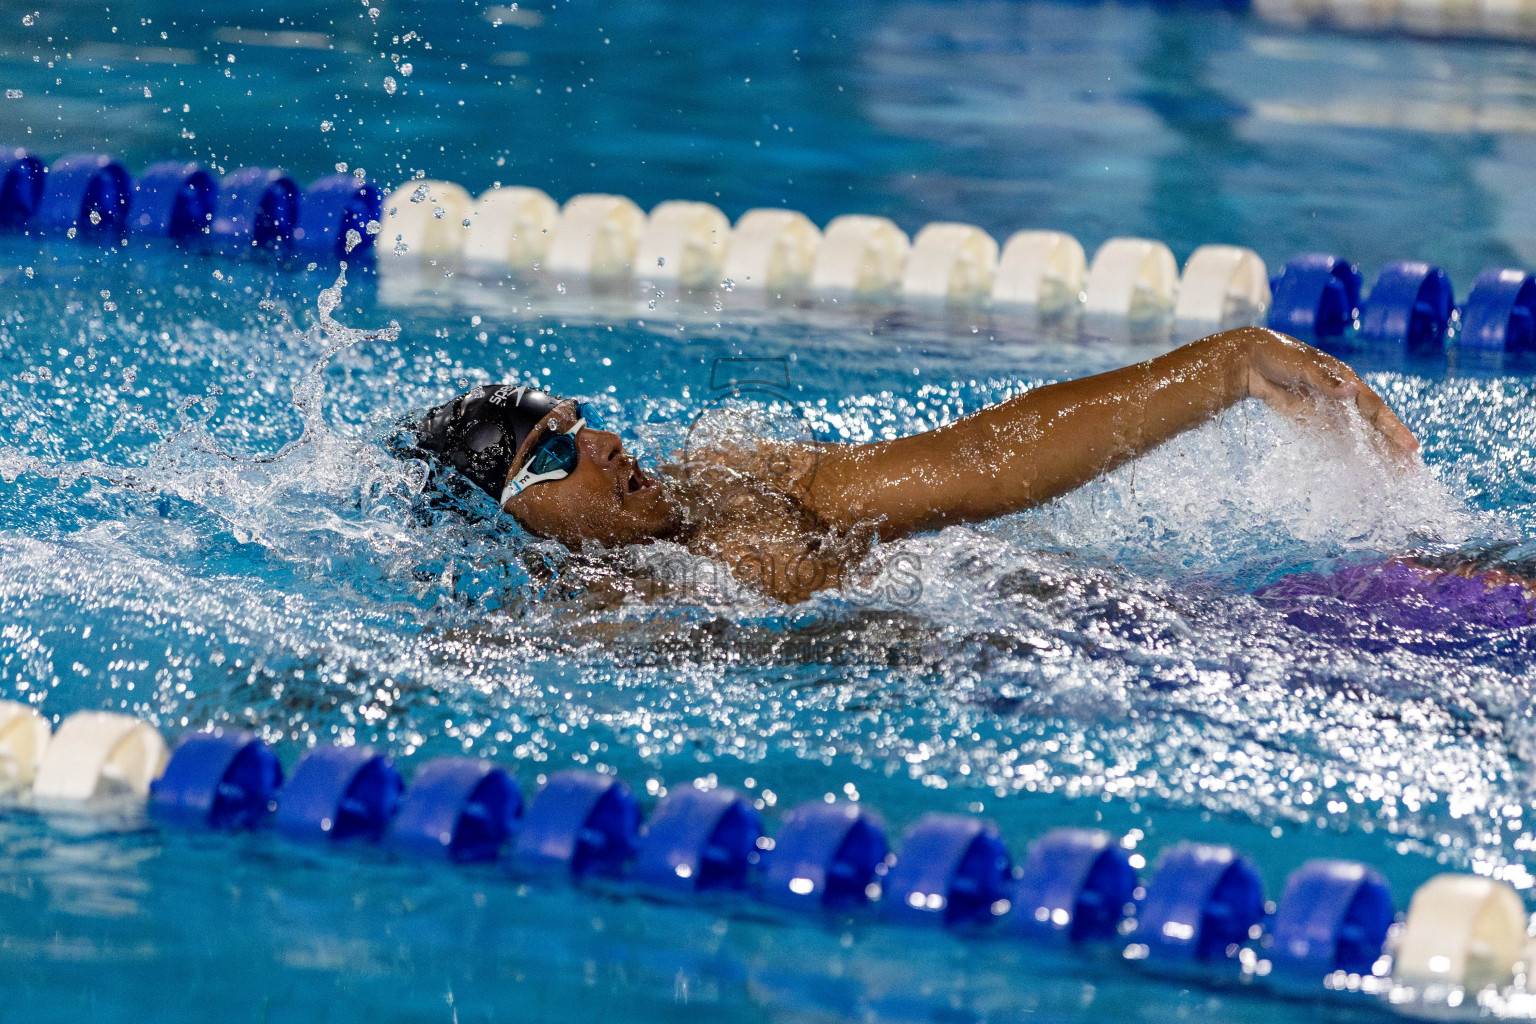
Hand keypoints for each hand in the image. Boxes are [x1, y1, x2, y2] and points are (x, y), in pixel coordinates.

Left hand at [1240, 327, 1419, 460]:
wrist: (1251, 360)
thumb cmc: (1279, 356)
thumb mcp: (1302, 365)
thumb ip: (1325, 380)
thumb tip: (1351, 390)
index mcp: (1347, 380)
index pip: (1375, 409)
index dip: (1393, 429)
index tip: (1410, 447)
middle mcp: (1344, 397)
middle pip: (1373, 426)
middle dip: (1392, 448)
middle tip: (1412, 470)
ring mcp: (1330, 410)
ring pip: (1359, 435)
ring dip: (1377, 453)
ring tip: (1397, 474)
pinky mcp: (1313, 419)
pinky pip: (1336, 439)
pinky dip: (1351, 452)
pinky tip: (1365, 467)